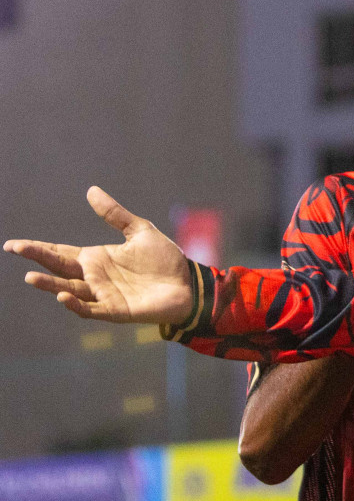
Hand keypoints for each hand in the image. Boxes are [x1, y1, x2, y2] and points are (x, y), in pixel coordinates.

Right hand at [4, 186, 195, 324]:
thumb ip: (115, 214)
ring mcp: (102, 294)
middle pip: (58, 268)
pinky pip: (90, 309)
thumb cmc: (164, 260)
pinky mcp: (115, 310)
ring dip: (50, 284)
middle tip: (15, 248)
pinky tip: (62, 295)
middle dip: (37, 259)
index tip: (13, 244)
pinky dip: (75, 305)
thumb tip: (91, 190)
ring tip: (31, 277)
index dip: (37, 248)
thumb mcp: (139, 231)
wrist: (188, 284)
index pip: (60, 253)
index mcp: (96, 258)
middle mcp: (94, 277)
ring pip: (69, 290)